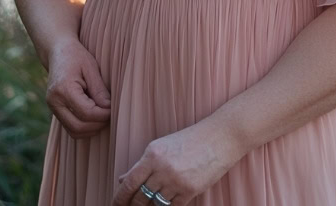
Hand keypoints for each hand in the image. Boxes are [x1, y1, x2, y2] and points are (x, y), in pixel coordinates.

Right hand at [46, 37, 110, 138]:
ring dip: (91, 129)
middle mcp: (54, 102)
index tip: (114, 109)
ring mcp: (52, 108)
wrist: (58, 50)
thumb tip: (109, 109)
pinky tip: (95, 117)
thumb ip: (99, 90)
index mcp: (63, 89)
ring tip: (104, 116)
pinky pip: (70, 127)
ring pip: (73, 131)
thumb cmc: (76, 56)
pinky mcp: (55, 110)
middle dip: (98, 124)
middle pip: (78, 127)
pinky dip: (84, 127)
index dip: (103, 115)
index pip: (86, 113)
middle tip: (111, 115)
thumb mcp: (91, 67)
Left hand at [112, 116, 243, 205]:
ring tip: (151, 203)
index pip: (130, 182)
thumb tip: (123, 179)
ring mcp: (175, 181)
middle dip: (134, 205)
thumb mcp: (164, 146)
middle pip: (140, 197)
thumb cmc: (191, 140)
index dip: (119, 197)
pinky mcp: (189, 191)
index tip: (115, 204)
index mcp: (153, 153)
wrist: (219, 137)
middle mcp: (162, 168)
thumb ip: (144, 164)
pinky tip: (169, 201)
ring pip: (155, 204)